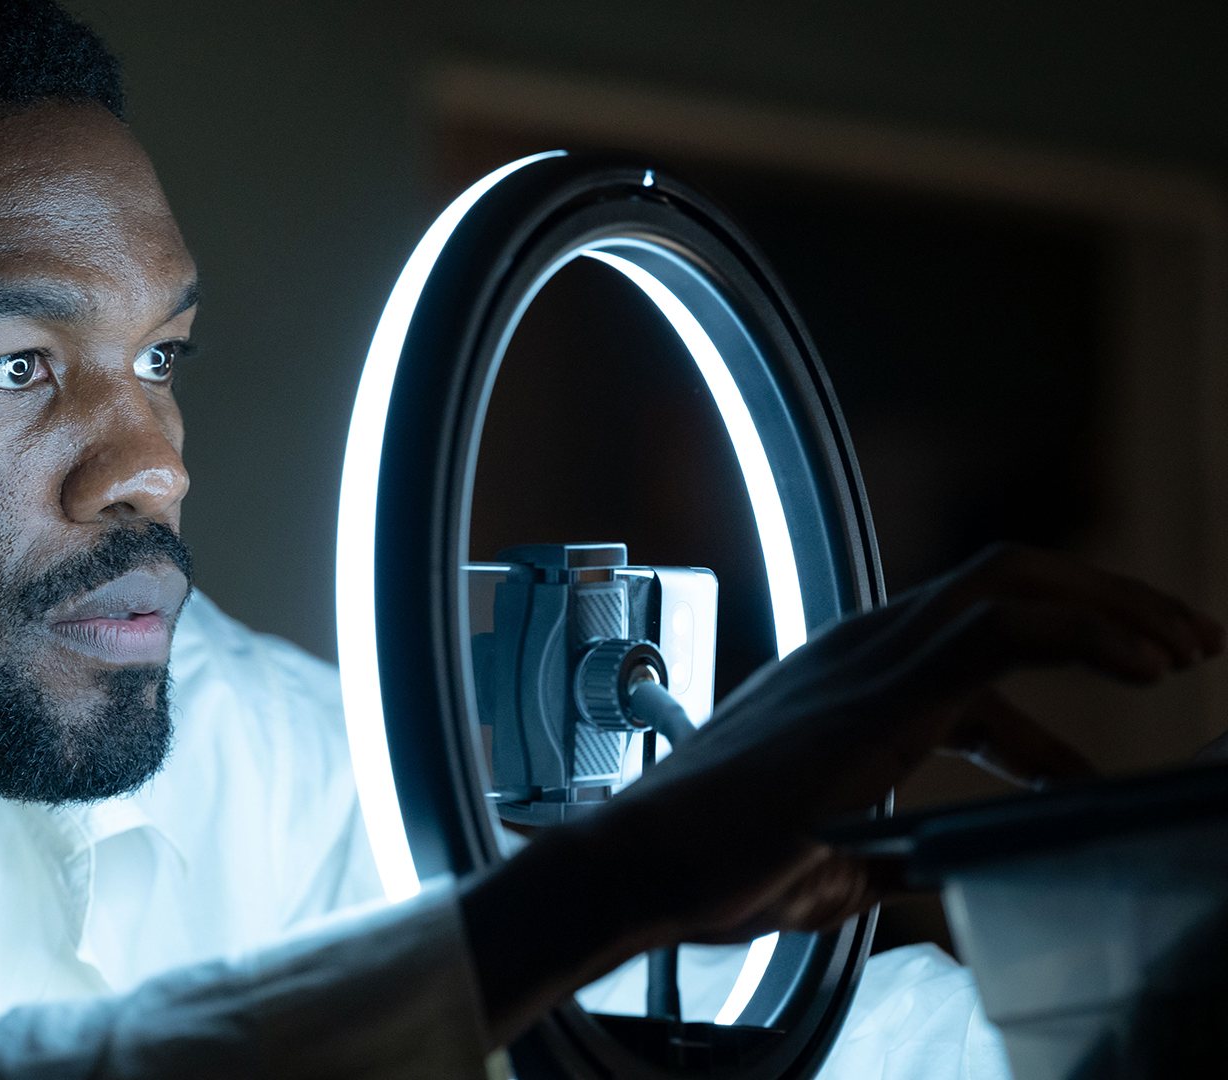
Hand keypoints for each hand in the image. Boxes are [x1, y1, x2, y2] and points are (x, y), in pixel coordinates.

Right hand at [462, 544, 1222, 1042]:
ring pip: (1013, 584)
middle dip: (1108, 600)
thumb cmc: (713, 864)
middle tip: (1186, 644)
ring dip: (1115, 608)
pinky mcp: (879, 692)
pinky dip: (1086, 634)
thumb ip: (884, 853)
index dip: (1070, 648)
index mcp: (849, 676)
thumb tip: (923, 871)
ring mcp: (867, 660)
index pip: (976, 625)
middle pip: (1006, 577)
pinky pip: (1003, 629)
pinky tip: (1144, 672)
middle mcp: (861, 649)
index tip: (1135, 688)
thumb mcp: (827, 860)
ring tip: (1184, 649)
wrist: (641, 862)